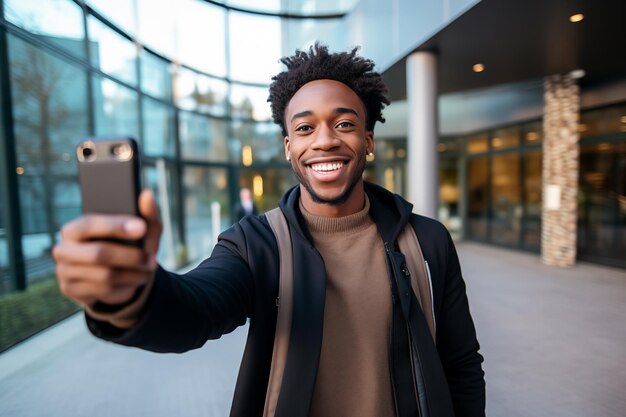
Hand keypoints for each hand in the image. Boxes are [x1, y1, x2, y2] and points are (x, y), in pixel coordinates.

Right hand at [52, 189, 161, 306]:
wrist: (117, 275)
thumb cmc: (127, 245)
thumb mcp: (140, 230)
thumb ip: (145, 213)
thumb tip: (147, 195)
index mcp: (75, 228)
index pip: (90, 224)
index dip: (115, 226)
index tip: (141, 228)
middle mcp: (64, 249)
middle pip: (99, 254)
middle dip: (131, 257)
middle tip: (151, 260)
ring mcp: (64, 272)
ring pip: (104, 275)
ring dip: (132, 274)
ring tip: (147, 270)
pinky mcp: (71, 290)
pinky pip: (102, 291)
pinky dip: (124, 287)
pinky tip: (134, 281)